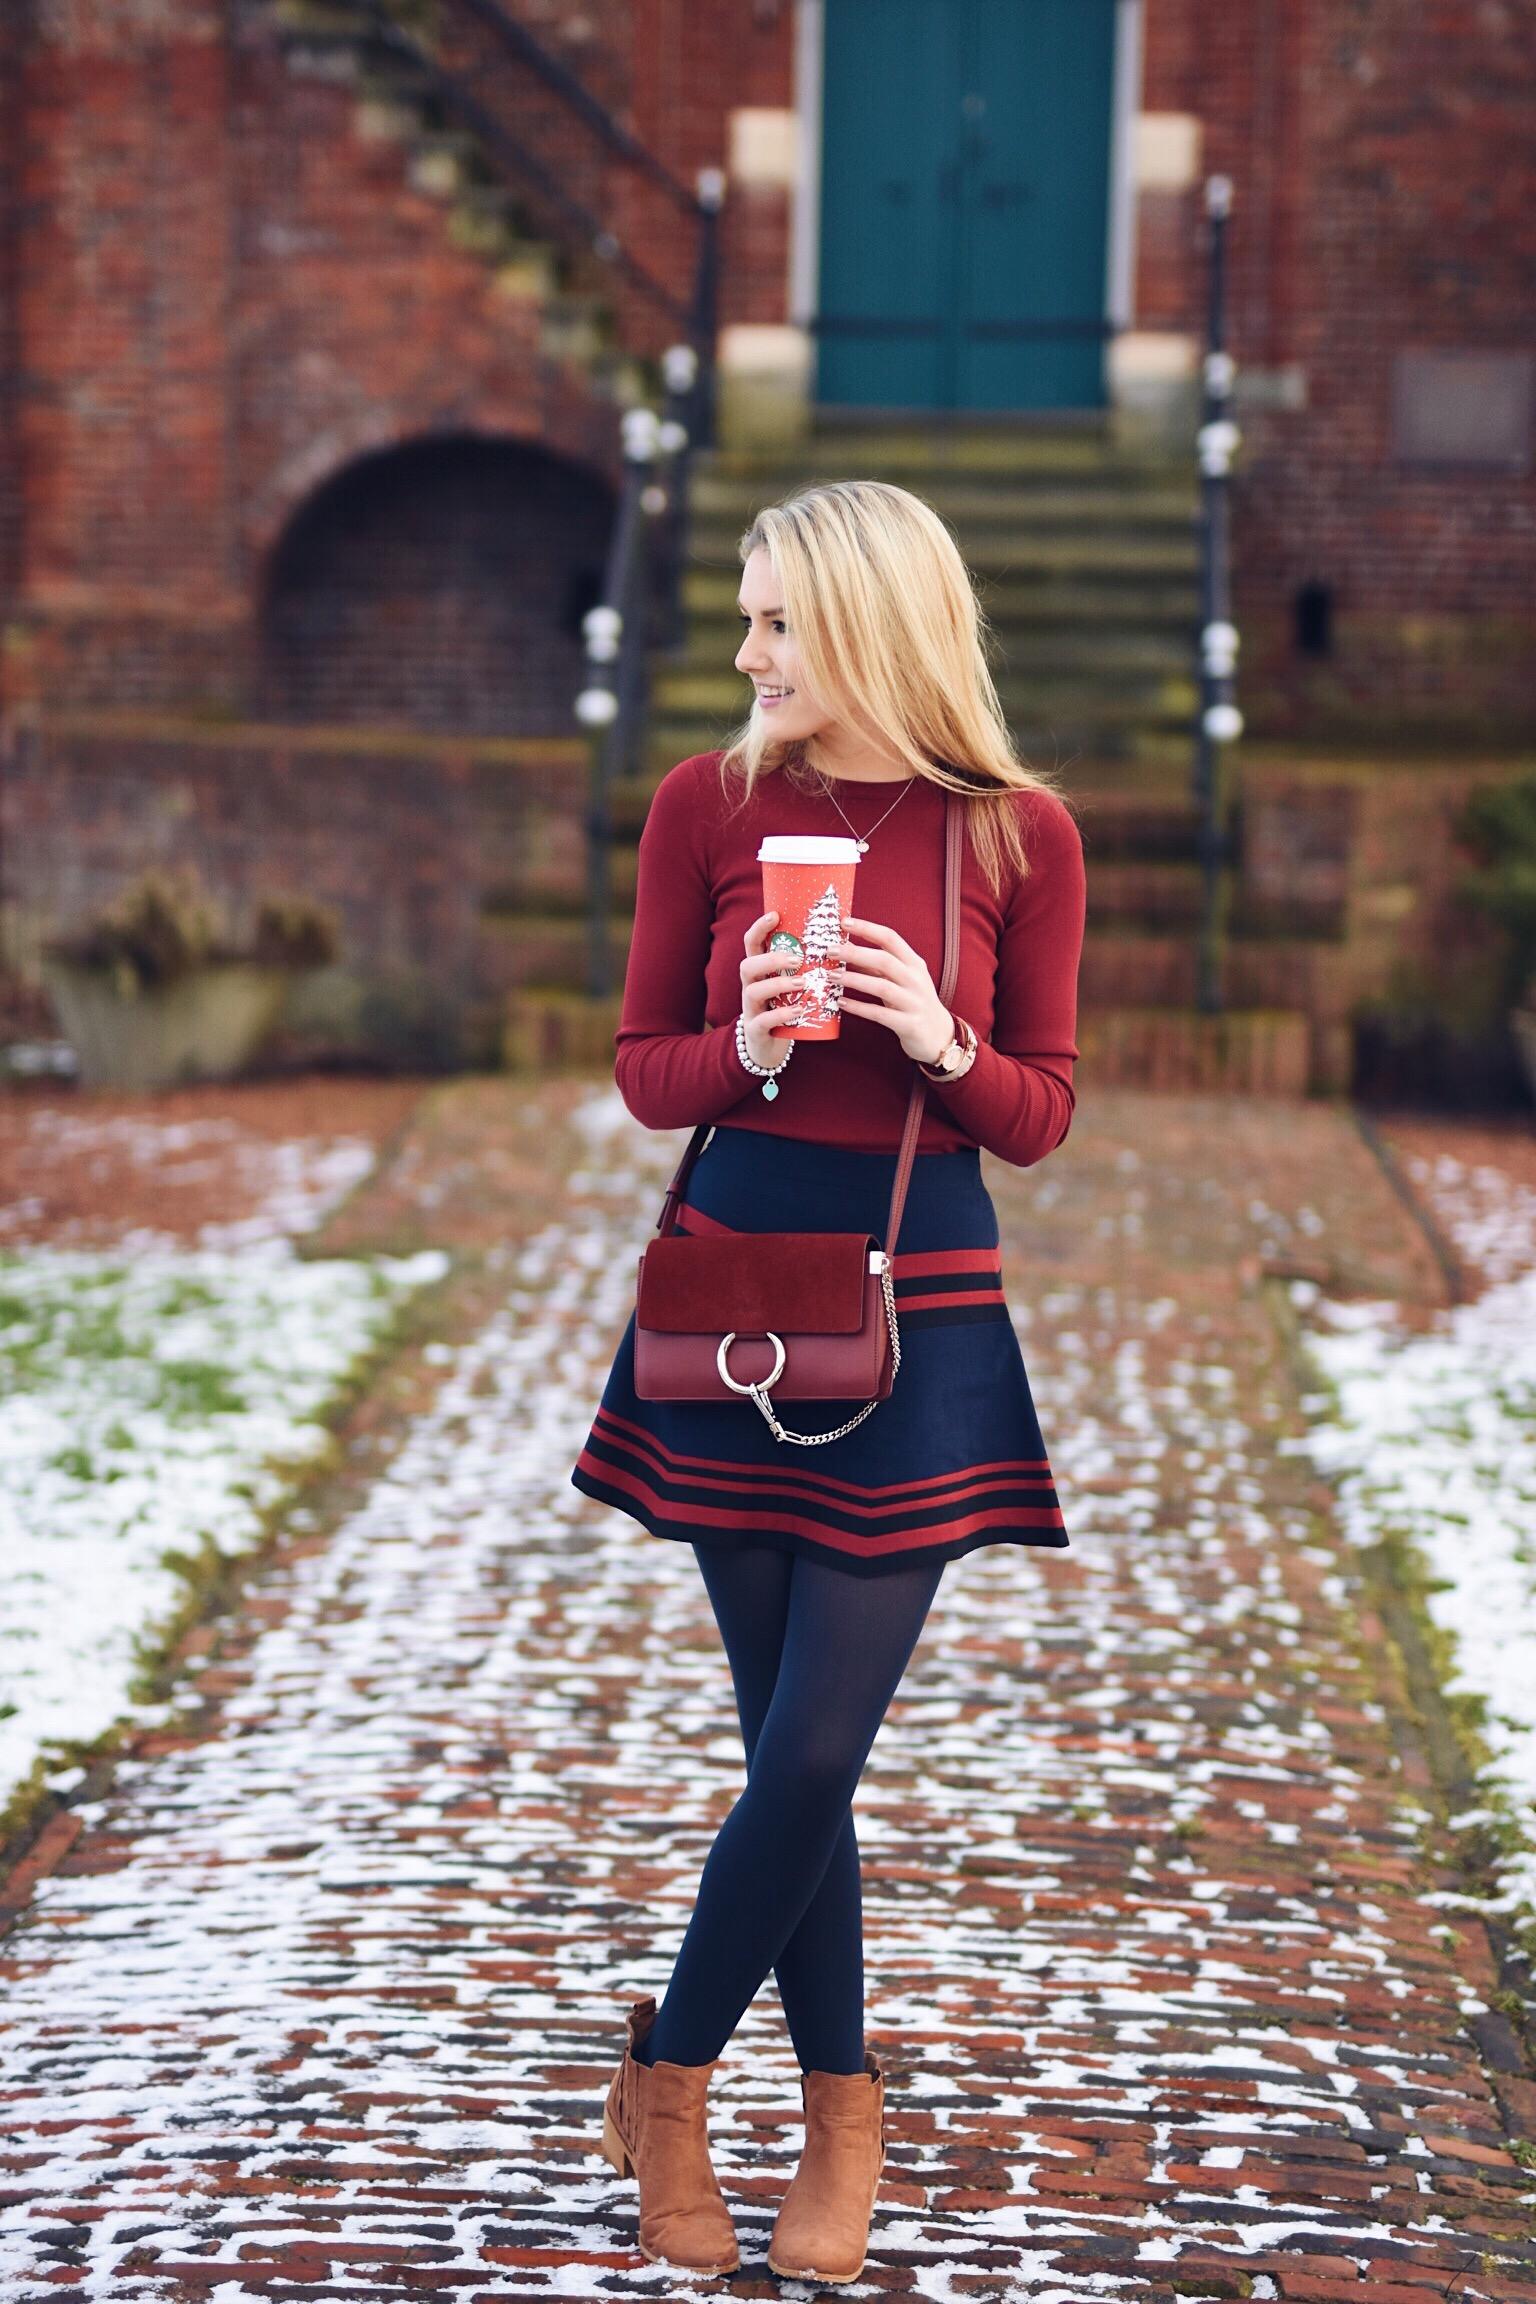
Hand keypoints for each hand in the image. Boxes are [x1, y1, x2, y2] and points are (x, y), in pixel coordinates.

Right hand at [739, 909, 805, 1067]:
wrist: (769, 1045)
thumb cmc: (786, 1007)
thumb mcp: (791, 983)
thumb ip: (805, 965)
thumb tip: (840, 940)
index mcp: (759, 970)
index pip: (751, 943)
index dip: (759, 928)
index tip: (775, 915)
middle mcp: (750, 986)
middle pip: (747, 965)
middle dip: (771, 959)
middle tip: (796, 958)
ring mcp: (750, 1009)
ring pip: (753, 992)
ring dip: (778, 984)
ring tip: (802, 983)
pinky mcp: (756, 1030)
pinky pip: (762, 1021)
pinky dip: (781, 1015)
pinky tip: (799, 1010)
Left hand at [827, 915, 954, 1065]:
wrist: (939, 1035)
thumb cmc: (913, 1002)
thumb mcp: (901, 979)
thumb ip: (878, 966)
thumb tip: (846, 951)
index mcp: (914, 963)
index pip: (890, 938)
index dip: (867, 928)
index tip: (844, 922)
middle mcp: (916, 980)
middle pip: (884, 960)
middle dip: (855, 953)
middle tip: (830, 951)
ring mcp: (914, 1002)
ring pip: (882, 987)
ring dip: (854, 980)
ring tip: (831, 977)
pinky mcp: (909, 1024)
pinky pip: (880, 1014)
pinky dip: (859, 1008)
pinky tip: (841, 1003)